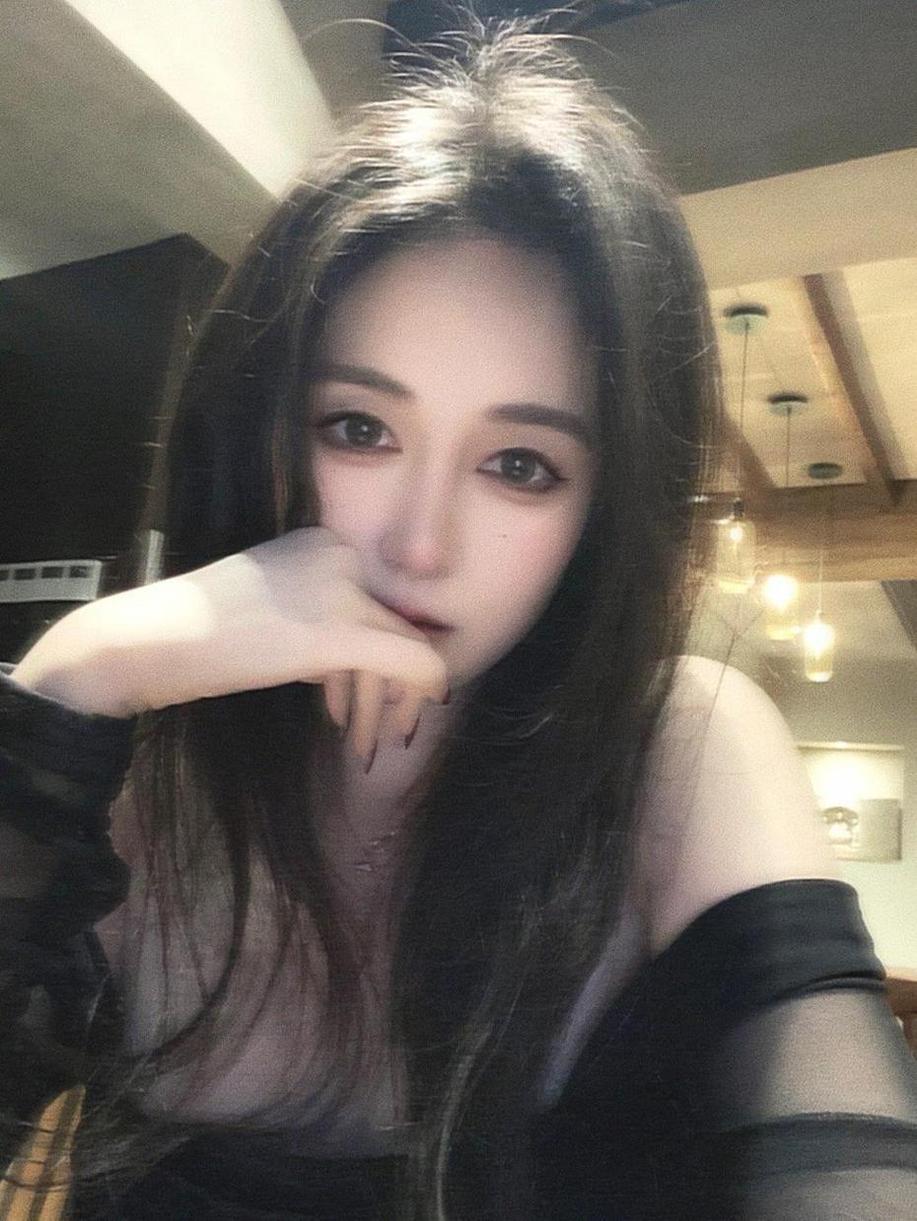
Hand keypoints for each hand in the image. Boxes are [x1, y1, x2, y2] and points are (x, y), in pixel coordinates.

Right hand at [63, 527, 448, 762]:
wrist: (154, 638)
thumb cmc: (202, 633)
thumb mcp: (274, 607)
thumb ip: (320, 620)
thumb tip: (356, 665)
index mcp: (325, 542)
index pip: (379, 599)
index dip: (379, 656)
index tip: (366, 693)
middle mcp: (342, 554)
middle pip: (397, 622)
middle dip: (391, 684)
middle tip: (386, 724)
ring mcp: (345, 588)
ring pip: (409, 646)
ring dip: (392, 702)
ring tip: (376, 739)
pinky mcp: (343, 631)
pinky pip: (413, 663)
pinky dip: (415, 697)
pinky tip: (393, 730)